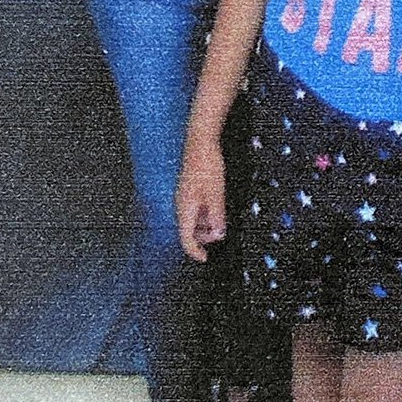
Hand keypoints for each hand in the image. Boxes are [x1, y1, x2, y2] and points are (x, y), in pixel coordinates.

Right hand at [176, 134, 226, 261]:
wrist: (200, 142)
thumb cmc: (207, 166)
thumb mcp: (216, 194)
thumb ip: (217, 215)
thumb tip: (218, 234)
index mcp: (185, 208)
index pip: (186, 238)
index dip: (195, 252)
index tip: (205, 259)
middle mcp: (181, 204)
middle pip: (189, 230)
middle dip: (204, 236)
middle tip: (220, 231)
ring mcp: (184, 196)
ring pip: (193, 219)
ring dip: (206, 223)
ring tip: (220, 216)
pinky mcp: (189, 189)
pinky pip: (196, 208)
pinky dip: (206, 212)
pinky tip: (216, 203)